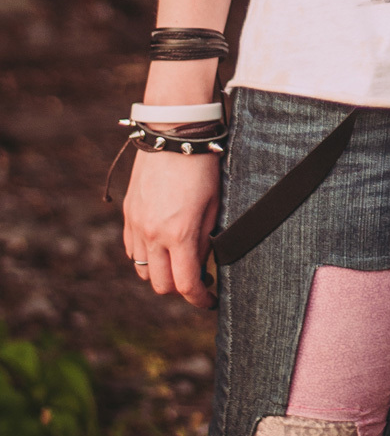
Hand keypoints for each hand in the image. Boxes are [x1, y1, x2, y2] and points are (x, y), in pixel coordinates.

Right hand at [122, 147, 219, 308]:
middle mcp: (153, 235)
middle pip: (161, 285)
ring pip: (143, 270)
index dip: (200, 299)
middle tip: (197, 278)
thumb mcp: (215, 205)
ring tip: (178, 260)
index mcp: (180, 234)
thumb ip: (207, 239)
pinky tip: (161, 245)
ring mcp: (137, 225)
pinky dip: (146, 255)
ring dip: (160, 272)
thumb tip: (204, 263)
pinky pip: (132, 249)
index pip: (186, 285)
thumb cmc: (202, 167)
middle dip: (180, 288)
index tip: (210, 300)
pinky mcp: (129, 213)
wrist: (172, 134)